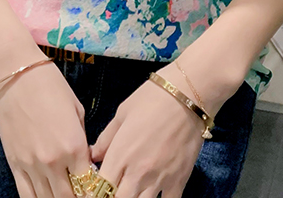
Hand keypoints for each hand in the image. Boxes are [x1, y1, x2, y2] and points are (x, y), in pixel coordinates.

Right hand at [0, 58, 92, 197]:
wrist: (14, 74)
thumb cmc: (49, 85)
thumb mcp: (76, 109)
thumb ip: (82, 140)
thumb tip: (86, 161)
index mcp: (74, 146)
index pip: (89, 184)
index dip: (94, 188)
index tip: (96, 186)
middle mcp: (54, 162)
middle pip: (69, 197)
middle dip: (77, 195)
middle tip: (81, 189)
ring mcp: (32, 166)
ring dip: (59, 197)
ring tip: (65, 190)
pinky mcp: (14, 165)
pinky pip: (26, 195)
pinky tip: (45, 194)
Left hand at [88, 65, 206, 197]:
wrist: (188, 94)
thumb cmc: (152, 98)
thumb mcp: (123, 112)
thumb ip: (106, 138)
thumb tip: (93, 156)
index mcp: (120, 154)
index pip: (99, 187)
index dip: (95, 189)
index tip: (98, 185)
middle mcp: (137, 172)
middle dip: (113, 196)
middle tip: (115, 188)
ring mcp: (159, 179)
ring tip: (134, 189)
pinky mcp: (179, 181)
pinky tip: (156, 193)